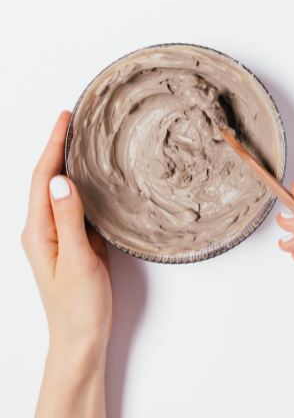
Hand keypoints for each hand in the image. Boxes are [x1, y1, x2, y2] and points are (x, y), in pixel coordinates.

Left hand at [21, 111, 112, 417]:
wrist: (82, 336)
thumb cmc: (78, 305)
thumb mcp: (77, 260)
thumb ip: (69, 219)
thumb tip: (61, 179)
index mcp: (39, 231)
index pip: (42, 178)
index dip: (52, 145)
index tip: (64, 118)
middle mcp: (43, 229)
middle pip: (47, 178)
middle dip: (57, 146)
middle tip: (73, 120)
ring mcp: (58, 235)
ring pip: (60, 190)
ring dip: (68, 162)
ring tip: (81, 139)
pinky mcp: (73, 241)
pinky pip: (74, 204)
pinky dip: (81, 184)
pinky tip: (92, 177)